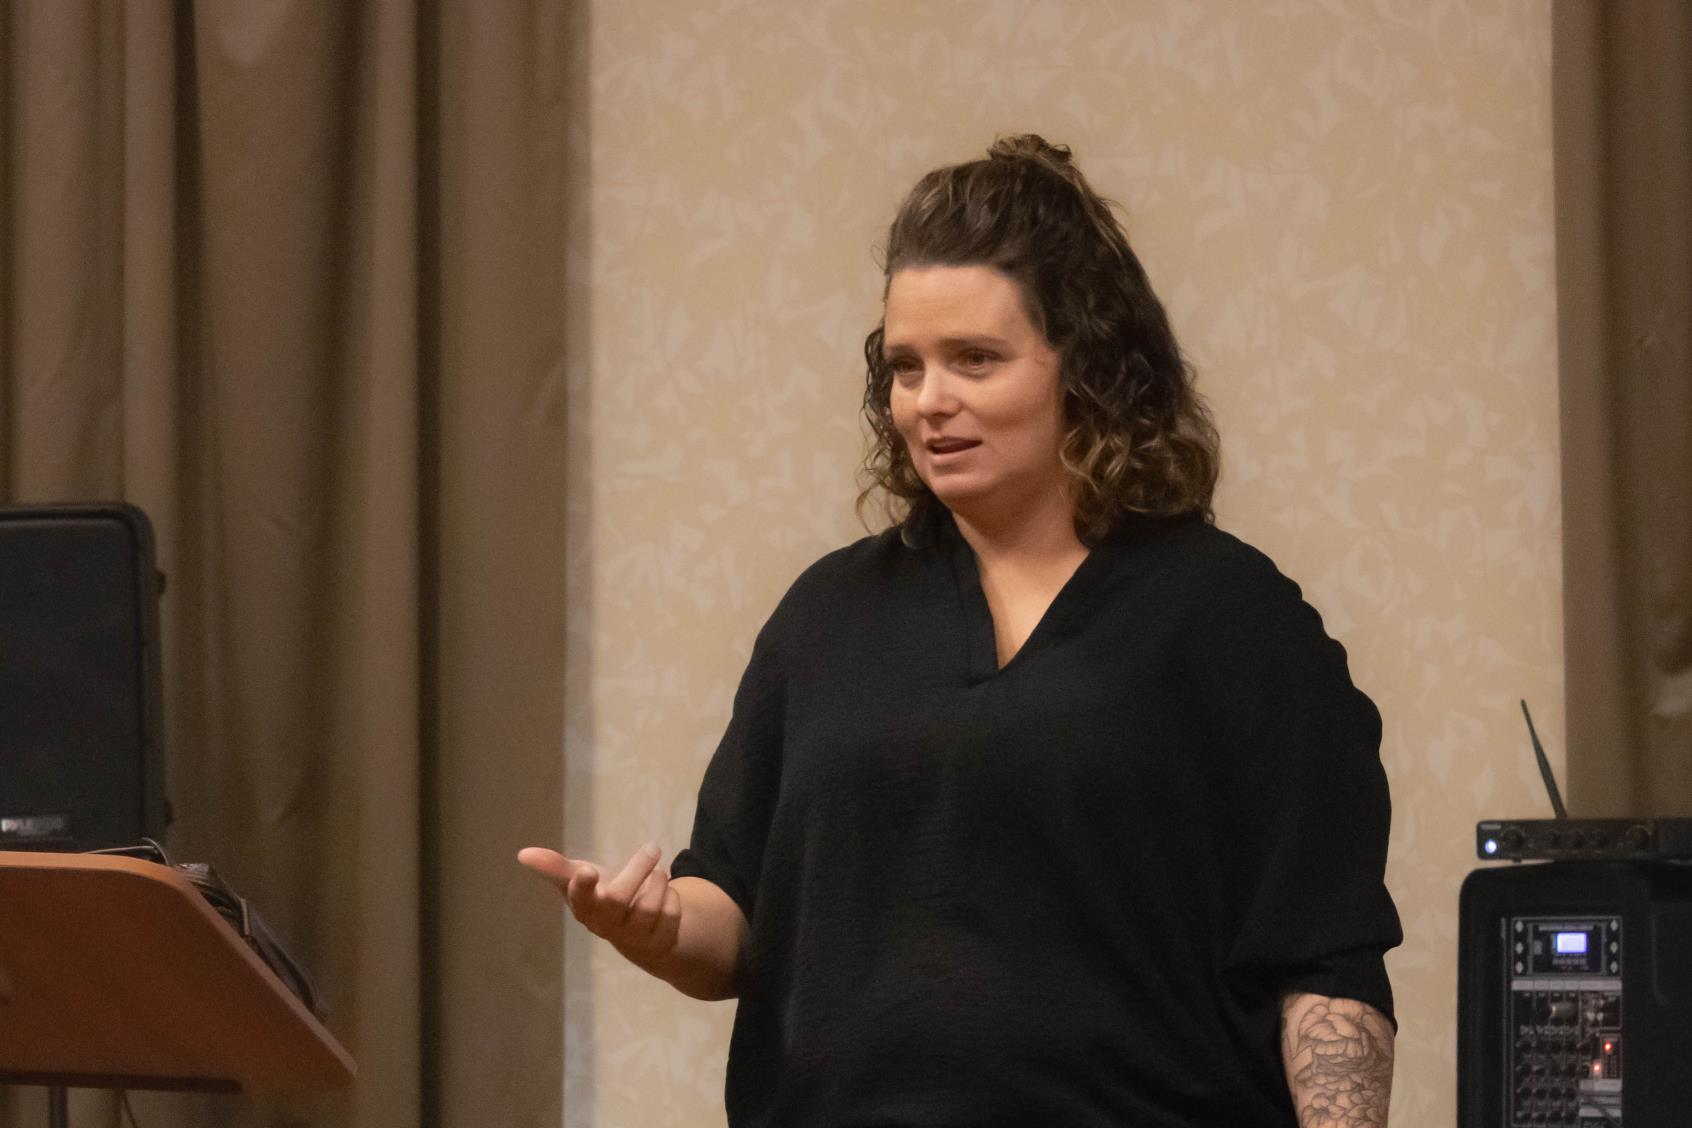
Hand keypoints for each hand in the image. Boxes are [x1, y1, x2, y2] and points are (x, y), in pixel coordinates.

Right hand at [518, 843, 681, 957]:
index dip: (582, 887)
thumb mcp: (580, 879)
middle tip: (652, 848)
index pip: (580, 900)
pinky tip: (665, 895)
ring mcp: (634, 938)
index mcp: (585, 909)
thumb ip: (556, 867)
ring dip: (659, 881)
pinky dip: (673, 896)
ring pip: (650, 905)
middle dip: (637, 869)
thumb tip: (523, 854)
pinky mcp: (661, 941)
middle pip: (618, 899)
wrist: (637, 928)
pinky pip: (672, 913)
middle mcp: (607, 927)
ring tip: (657, 872)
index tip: (587, 870)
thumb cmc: (601, 898)